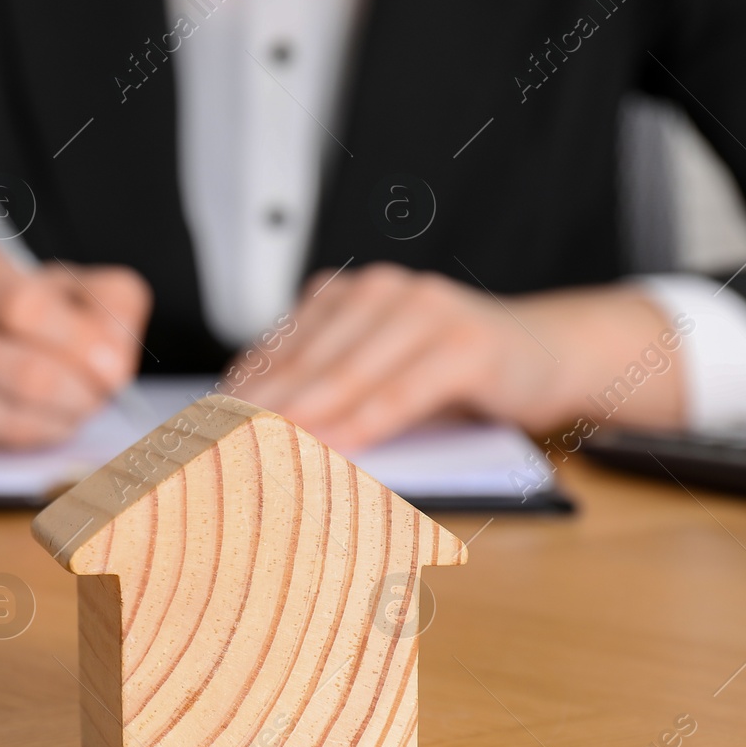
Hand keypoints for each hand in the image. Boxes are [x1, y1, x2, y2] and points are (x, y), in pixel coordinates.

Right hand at [0, 231, 150, 449]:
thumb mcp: (48, 281)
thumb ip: (104, 302)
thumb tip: (116, 359)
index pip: (26, 306)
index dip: (83, 344)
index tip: (116, 368)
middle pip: (27, 377)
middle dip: (83, 397)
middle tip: (98, 398)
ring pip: (12, 425)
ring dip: (61, 427)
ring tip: (70, 412)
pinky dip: (25, 451)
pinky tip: (28, 428)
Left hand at [230, 263, 684, 448]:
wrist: (547, 355)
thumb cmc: (453, 377)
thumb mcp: (379, 375)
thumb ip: (326, 390)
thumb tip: (250, 437)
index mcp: (345, 295)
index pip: (276, 348)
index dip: (236, 395)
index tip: (197, 435)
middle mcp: (381, 291)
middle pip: (304, 361)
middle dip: (256, 411)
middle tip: (213, 451)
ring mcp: (426, 310)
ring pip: (347, 373)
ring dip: (301, 419)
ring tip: (259, 455)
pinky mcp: (466, 341)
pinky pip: (403, 389)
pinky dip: (366, 422)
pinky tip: (337, 448)